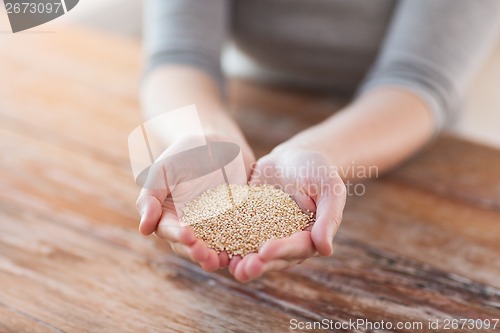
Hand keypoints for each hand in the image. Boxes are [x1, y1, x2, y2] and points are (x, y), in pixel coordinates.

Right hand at [136, 134, 254, 271]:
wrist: (220, 144)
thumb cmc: (186, 153)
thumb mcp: (164, 169)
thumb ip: (151, 196)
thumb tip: (144, 229)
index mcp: (169, 216)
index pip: (170, 231)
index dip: (178, 236)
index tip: (187, 236)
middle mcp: (190, 227)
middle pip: (191, 247)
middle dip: (198, 252)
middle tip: (206, 255)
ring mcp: (214, 228)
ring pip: (213, 249)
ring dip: (217, 258)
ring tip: (224, 261)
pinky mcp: (236, 225)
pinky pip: (238, 240)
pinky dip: (240, 249)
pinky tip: (246, 253)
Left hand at [229, 148, 345, 281]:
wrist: (293, 157)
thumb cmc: (318, 171)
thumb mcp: (330, 189)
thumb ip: (329, 217)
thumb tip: (326, 249)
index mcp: (307, 238)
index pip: (296, 248)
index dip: (281, 251)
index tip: (266, 250)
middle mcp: (284, 242)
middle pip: (271, 258)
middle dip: (256, 264)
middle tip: (242, 269)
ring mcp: (264, 234)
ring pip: (251, 252)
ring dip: (238, 260)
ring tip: (225, 264)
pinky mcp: (246, 224)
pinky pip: (234, 234)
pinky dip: (223, 241)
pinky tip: (209, 244)